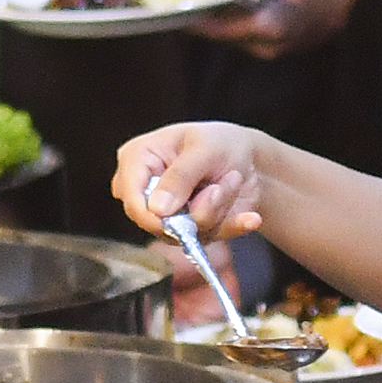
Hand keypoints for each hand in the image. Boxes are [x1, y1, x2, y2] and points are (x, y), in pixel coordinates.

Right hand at [117, 121, 277, 243]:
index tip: (176, 218)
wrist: (247, 158)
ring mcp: (166, 214)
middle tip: (220, 187)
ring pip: (184, 233)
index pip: (131, 197)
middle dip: (197, 209)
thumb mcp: (204, 148)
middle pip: (156, 221)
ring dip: (217, 210)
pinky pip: (207, 240)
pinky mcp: (188, 231)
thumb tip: (157, 209)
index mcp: (137, 160)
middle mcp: (145, 191)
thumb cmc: (219, 142)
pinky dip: (232, 226)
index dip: (150, 215)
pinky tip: (250, 219)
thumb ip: (180, 176)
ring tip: (232, 180)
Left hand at [191, 0, 361, 58]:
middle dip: (199, 14)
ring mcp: (271, 49)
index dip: (189, 15)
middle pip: (219, 33)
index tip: (168, 2)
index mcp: (268, 26)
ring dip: (215, 16)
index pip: (214, 27)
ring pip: (230, 35)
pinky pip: (243, 34)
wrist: (354, 0)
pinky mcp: (275, 46)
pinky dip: (231, 18)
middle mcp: (266, 45)